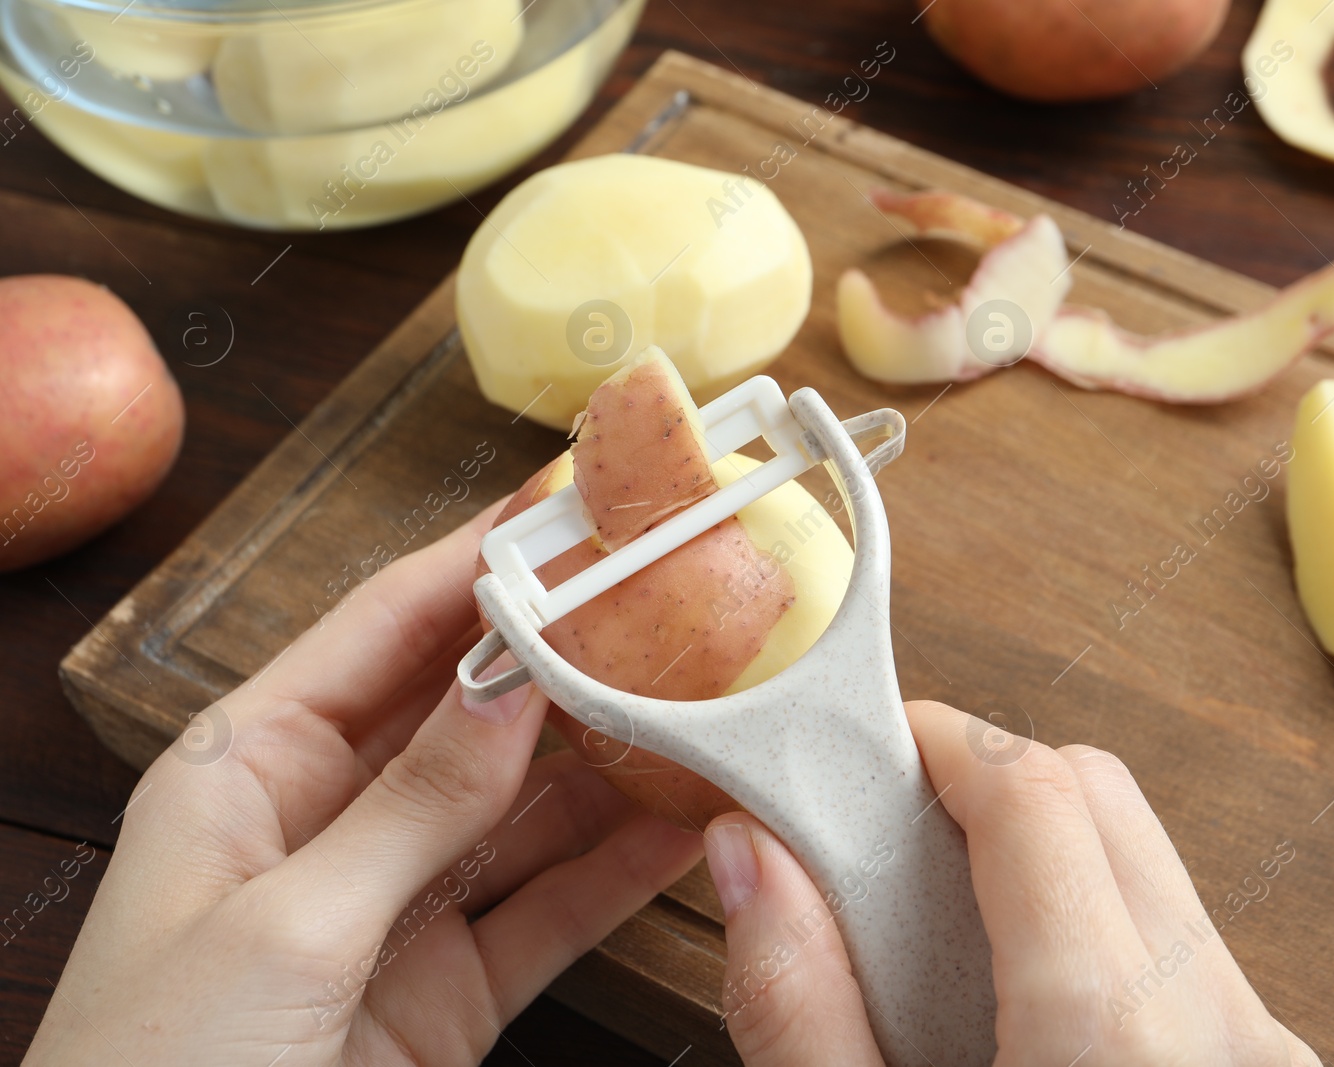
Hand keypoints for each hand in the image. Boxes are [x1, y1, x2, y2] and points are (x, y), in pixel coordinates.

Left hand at [25, 501, 702, 1065]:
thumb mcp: (285, 927)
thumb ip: (412, 805)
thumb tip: (512, 683)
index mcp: (248, 769)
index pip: (380, 631)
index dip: (476, 566)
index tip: (568, 513)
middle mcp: (327, 821)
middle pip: (466, 712)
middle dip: (563, 659)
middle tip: (666, 605)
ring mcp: (397, 908)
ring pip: (524, 810)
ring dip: (609, 764)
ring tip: (700, 704)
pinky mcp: (451, 991)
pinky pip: (548, 912)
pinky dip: (618, 874)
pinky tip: (685, 828)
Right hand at [703, 700, 1322, 1066]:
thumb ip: (802, 1012)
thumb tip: (750, 860)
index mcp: (1107, 1030)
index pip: (1033, 786)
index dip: (932, 739)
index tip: (853, 753)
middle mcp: (1212, 1019)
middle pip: (1097, 795)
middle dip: (982, 784)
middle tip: (883, 846)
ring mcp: (1257, 1043)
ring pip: (1142, 862)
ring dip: (1037, 858)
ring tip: (943, 946)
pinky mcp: (1265, 1063)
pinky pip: (1179, 938)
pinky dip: (1093, 927)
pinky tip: (1022, 1006)